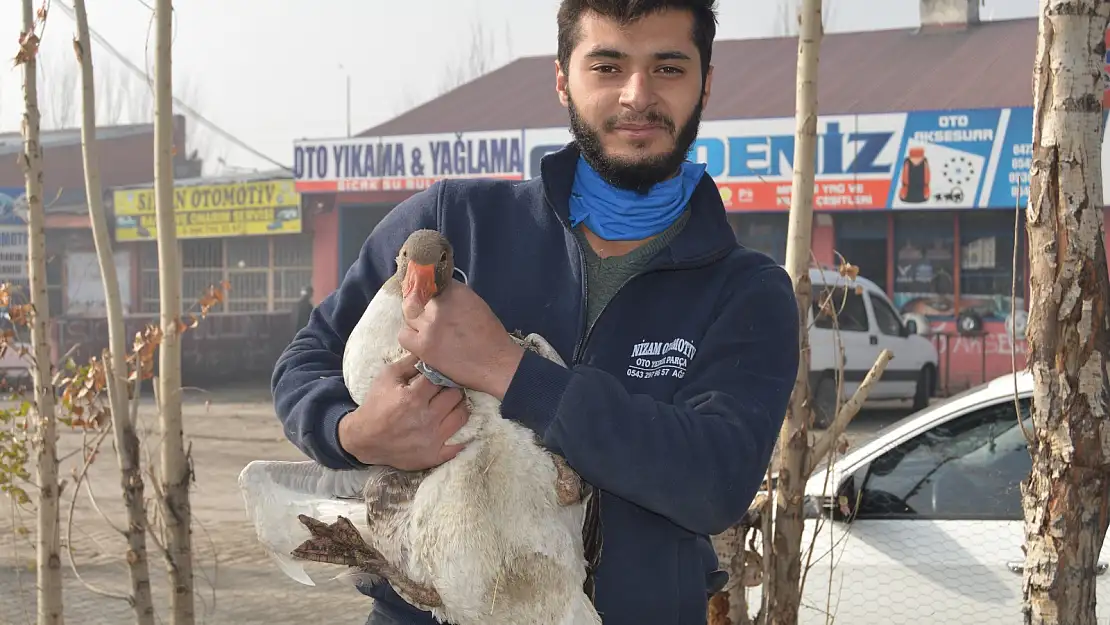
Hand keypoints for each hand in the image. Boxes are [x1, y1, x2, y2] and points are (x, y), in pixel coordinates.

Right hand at [338, 353, 468, 470]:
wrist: (364, 439)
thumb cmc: (376, 404)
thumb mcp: (387, 377)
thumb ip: (409, 362)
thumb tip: (429, 351)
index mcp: (413, 397)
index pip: (441, 378)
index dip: (442, 374)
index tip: (440, 374)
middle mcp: (425, 418)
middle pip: (455, 395)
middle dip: (452, 388)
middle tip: (447, 388)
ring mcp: (431, 439)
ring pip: (462, 416)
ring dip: (459, 407)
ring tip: (450, 404)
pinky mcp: (433, 456)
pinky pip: (458, 445)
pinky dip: (461, 437)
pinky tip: (453, 426)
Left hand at [398, 281, 523, 398]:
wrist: (496, 364)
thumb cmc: (492, 336)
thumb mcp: (476, 305)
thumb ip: (455, 298)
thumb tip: (438, 295)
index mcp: (456, 291)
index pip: (431, 281)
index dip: (428, 289)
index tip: (429, 295)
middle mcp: (441, 304)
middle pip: (417, 296)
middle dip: (420, 303)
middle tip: (427, 316)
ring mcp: (430, 324)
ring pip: (409, 314)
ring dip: (415, 321)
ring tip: (427, 331)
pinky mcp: (423, 345)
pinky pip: (404, 335)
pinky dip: (410, 337)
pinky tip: (421, 343)